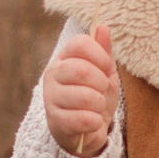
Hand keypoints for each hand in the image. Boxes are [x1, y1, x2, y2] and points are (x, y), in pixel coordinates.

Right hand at [43, 23, 118, 157]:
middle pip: (82, 70)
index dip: (100, 55)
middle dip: (102, 83)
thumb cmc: (95, 96)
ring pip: (85, 96)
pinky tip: (93, 121)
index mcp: (64, 58)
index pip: (80, 43)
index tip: (107, 68)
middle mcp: (52, 74)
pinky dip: (96, 121)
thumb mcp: (104, 72)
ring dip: (100, 104)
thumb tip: (102, 27)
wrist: (87, 130)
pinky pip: (83, 119)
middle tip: (102, 91)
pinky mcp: (55, 122)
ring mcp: (51, 98)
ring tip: (98, 107)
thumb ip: (103, 51)